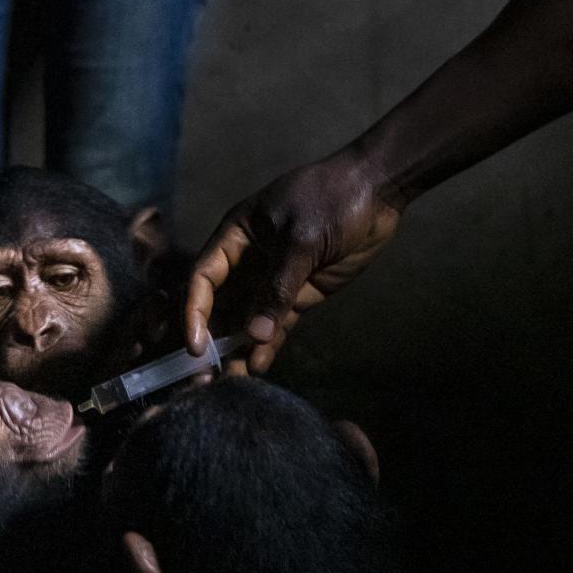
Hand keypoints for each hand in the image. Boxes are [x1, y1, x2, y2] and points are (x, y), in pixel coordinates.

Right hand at [184, 152, 404, 374]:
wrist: (377, 190)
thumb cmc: (332, 198)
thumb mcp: (302, 239)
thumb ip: (279, 287)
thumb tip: (253, 335)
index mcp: (237, 236)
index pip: (204, 277)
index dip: (194, 311)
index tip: (195, 345)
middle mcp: (248, 260)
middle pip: (221, 304)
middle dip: (213, 338)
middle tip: (206, 375)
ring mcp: (273, 279)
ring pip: (247, 319)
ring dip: (239, 348)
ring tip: (232, 381)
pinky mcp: (299, 294)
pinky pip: (276, 323)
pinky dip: (267, 344)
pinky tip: (260, 366)